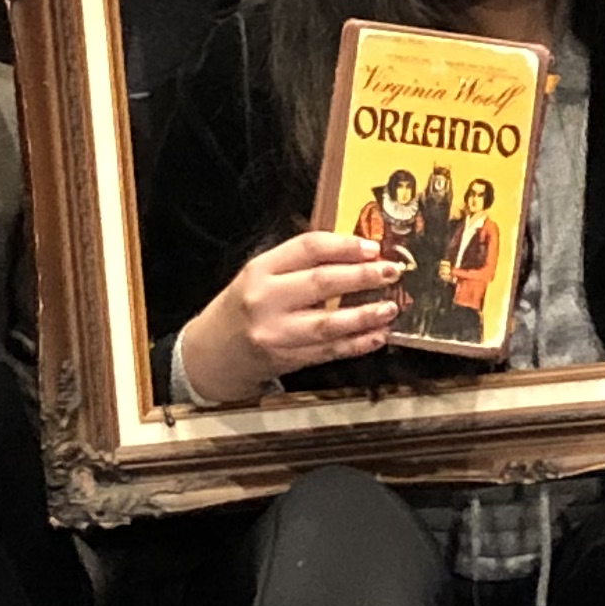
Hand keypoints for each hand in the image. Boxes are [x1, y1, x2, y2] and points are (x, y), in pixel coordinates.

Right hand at [178, 230, 403, 406]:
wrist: (213, 352)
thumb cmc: (243, 306)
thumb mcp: (261, 274)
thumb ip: (299, 263)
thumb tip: (354, 251)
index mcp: (260, 269)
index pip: (308, 249)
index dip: (345, 246)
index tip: (373, 247)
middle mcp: (266, 299)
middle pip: (321, 283)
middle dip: (362, 277)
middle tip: (391, 272)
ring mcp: (276, 333)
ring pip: (328, 323)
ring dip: (364, 315)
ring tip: (389, 308)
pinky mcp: (287, 359)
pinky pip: (329, 350)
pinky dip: (356, 344)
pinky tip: (377, 337)